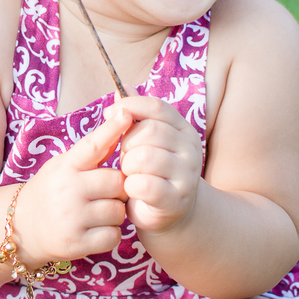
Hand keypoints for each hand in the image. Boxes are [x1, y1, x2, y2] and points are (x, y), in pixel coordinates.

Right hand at [10, 108, 130, 264]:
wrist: (19, 228)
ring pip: (118, 211)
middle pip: (117, 182)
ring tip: (98, 212)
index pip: (92, 144)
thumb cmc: (51, 191)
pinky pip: (113, 236)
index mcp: (65, 166)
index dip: (111, 129)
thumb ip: (90, 152)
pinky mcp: (76, 244)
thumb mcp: (63, 166)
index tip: (126, 113)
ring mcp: (71, 218)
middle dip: (119, 188)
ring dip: (115, 213)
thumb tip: (123, 121)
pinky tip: (95, 230)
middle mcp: (67, 190)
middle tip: (107, 193)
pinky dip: (110, 234)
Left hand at [110, 96, 203, 233]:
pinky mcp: (176, 199)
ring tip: (129, 173)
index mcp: (183, 130)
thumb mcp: (144, 141)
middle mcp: (190, 149)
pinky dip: (130, 186)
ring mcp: (187, 175)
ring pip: (144, 157)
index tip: (108, 113)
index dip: (130, 106)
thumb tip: (121, 86)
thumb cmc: (152, 172)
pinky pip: (144, 184)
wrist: (171, 213)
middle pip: (149, 131)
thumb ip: (135, 116)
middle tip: (124, 157)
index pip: (157, 107)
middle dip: (127, 143)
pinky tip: (132, 189)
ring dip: (127, 166)